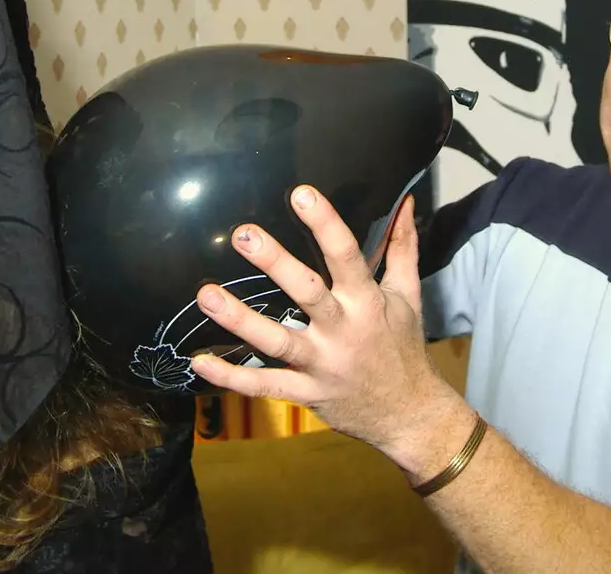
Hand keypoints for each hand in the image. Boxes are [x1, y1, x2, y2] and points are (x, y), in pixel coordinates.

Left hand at [190, 188, 460, 469]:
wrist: (410, 415)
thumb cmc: (404, 348)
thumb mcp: (409, 296)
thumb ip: (403, 248)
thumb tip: (405, 204)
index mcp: (367, 302)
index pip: (347, 256)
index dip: (326, 224)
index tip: (302, 194)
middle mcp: (343, 331)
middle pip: (306, 293)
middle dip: (275, 263)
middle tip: (243, 235)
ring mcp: (322, 365)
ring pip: (277, 341)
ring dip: (240, 319)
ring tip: (206, 295)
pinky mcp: (306, 393)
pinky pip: (265, 386)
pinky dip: (232, 378)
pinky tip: (201, 363)